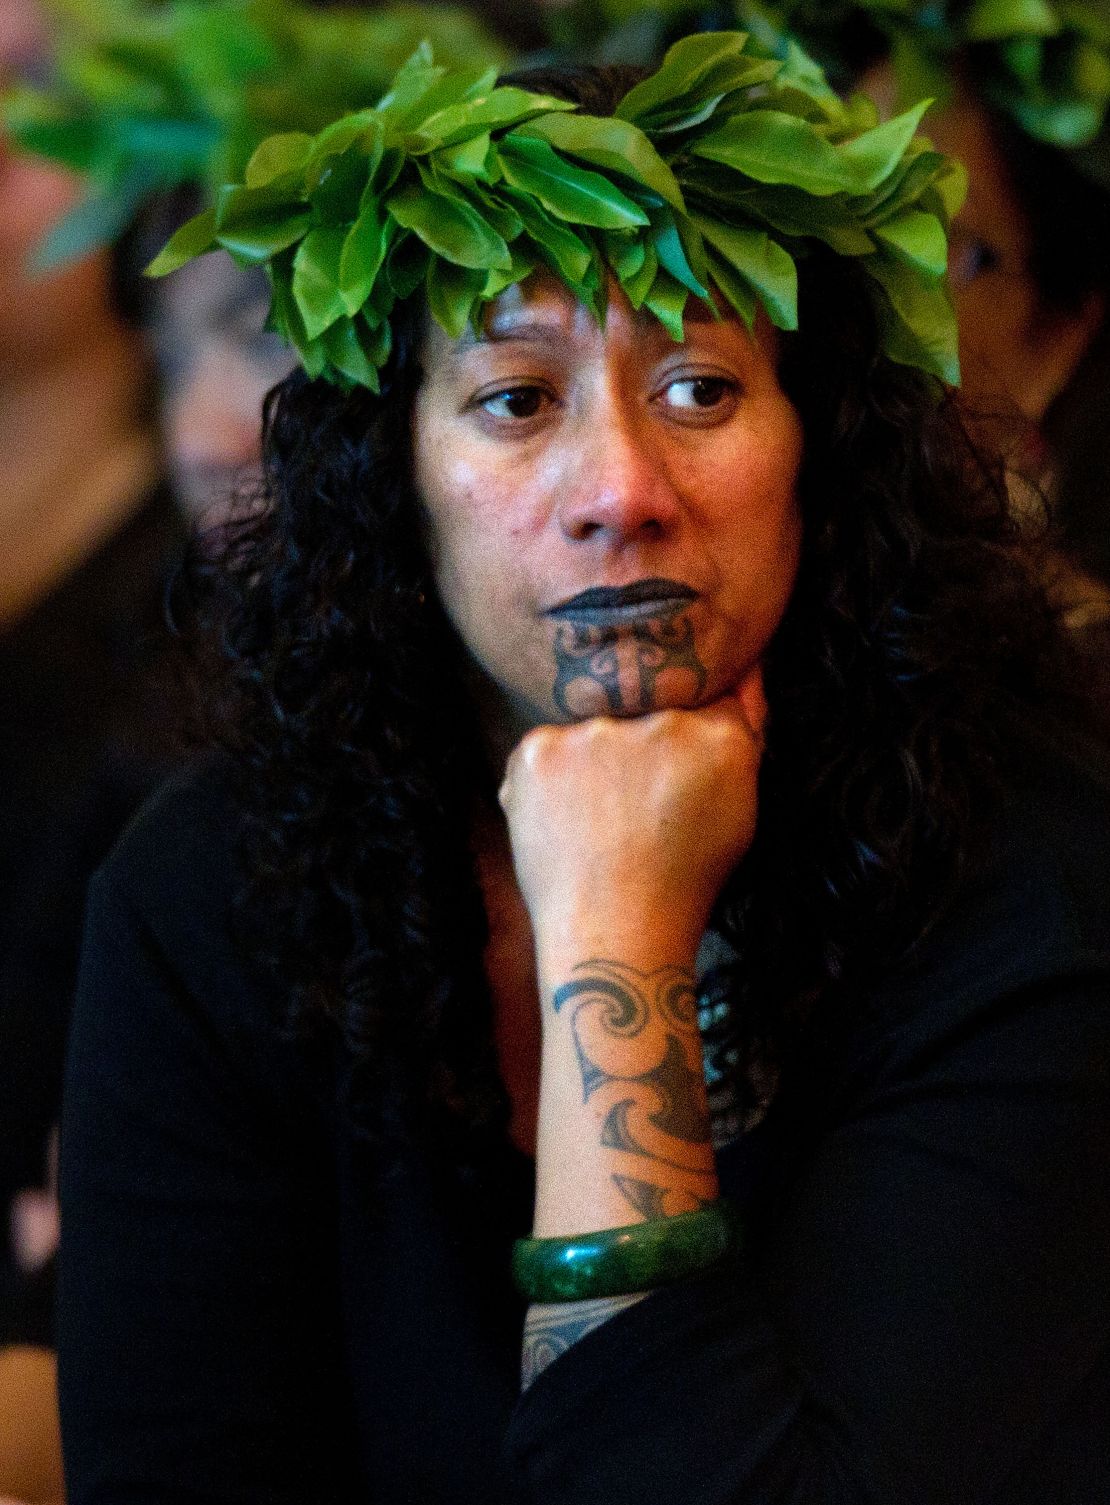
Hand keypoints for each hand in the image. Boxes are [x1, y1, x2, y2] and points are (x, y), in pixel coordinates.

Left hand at [499, 663, 766, 957]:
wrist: (613, 932)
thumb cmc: (685, 882)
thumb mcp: (739, 811)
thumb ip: (744, 732)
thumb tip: (746, 667)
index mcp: (718, 735)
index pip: (705, 691)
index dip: (687, 721)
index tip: (672, 755)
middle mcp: (658, 722)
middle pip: (645, 706)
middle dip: (638, 744)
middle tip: (632, 805)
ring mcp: (593, 732)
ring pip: (592, 726)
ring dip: (592, 761)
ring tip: (597, 821)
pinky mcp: (539, 748)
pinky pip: (546, 747)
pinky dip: (550, 779)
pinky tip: (566, 822)